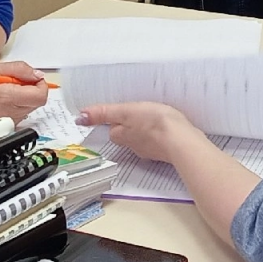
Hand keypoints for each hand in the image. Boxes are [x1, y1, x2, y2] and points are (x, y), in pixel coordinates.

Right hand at [0, 64, 49, 122]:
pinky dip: (20, 103)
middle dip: (32, 88)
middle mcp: (10, 112)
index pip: (40, 96)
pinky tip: (6, 97)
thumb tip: (37, 75)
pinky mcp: (9, 124)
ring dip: (26, 95)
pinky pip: (24, 112)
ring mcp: (10, 121)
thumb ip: (21, 69)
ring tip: (9, 89)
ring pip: (32, 106)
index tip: (33, 78)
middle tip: (17, 81)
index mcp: (7, 97)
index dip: (40, 85)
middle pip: (38, 101)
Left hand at [78, 101, 200, 161]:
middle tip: (137, 112)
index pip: (113, 130)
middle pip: (127, 136)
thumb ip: (105, 113)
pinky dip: (160, 135)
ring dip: (145, 129)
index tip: (121, 112)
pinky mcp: (167, 150)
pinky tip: (167, 128)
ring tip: (153, 117)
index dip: (115, 120)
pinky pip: (159, 141)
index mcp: (123, 136)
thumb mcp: (126, 111)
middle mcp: (135, 146)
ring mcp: (152, 150)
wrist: (182, 140)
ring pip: (143, 138)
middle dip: (130, 125)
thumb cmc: (155, 123)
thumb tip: (80, 117)